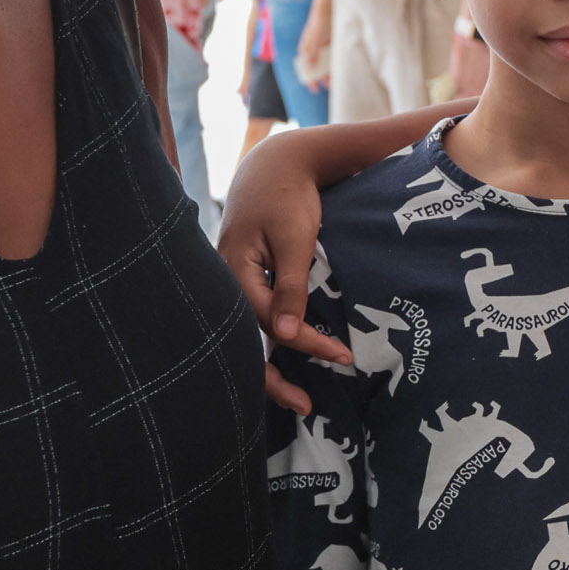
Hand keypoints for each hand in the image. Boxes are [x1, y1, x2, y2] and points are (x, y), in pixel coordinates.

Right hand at [217, 137, 352, 414]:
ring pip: (249, 332)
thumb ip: (291, 285)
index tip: (342, 356)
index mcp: (232, 269)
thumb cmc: (287, 195)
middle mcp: (226, 281)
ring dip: (272, 364)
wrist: (278, 162)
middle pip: (246, 340)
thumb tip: (286, 334)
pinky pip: (255, 317)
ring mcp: (233, 281)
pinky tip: (286, 359)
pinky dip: (272, 339)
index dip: (306, 343)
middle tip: (306, 407)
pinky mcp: (246, 278)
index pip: (269, 321)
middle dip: (274, 378)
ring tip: (297, 397)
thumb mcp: (295, 238)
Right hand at [296, 0, 333, 90]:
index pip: (306, 69)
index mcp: (306, 50)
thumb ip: (313, 53)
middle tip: (331, 85)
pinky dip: (337, 64)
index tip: (315, 88)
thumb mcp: (315, 39)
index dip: (309, 79)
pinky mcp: (333, 45)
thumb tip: (311, 68)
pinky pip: (334, 58)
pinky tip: (343, 69)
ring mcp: (324, 48)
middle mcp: (314, 51)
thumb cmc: (319, 23)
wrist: (329, 8)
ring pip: (327, 65)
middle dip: (323, 78)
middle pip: (317, 69)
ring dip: (331, 72)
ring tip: (338, 80)